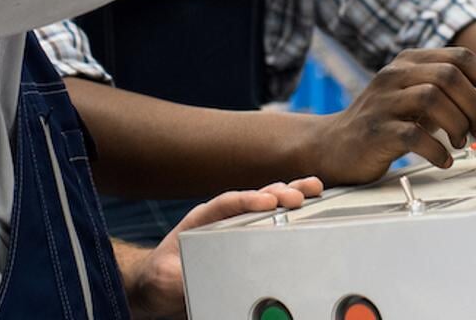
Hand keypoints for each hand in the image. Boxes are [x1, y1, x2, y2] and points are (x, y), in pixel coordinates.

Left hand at [120, 178, 324, 317]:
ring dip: (291, 194)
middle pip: (254, 198)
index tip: (267, 203)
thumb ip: (173, 276)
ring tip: (314, 188)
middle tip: (299, 195)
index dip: (247, 200)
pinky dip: (294, 214)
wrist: (160, 287)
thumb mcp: (162, 278)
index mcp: (202, 221)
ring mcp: (239, 229)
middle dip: (278, 193)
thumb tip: (188, 278)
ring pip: (269, 205)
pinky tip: (313, 207)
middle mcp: (224, 220)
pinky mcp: (251, 243)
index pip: (226, 204)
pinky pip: (276, 224)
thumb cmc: (162, 277)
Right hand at [311, 47, 475, 183]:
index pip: (461, 57)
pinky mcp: (376, 131)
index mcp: (410, 61)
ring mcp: (383, 101)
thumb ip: (448, 93)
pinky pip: (415, 135)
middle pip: (449, 75)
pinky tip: (442, 159)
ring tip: (460, 142)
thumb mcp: (415, 98)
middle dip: (474, 105)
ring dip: (457, 124)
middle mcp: (395, 74)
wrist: (335, 146)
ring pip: (433, 98)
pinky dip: (437, 149)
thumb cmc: (387, 123)